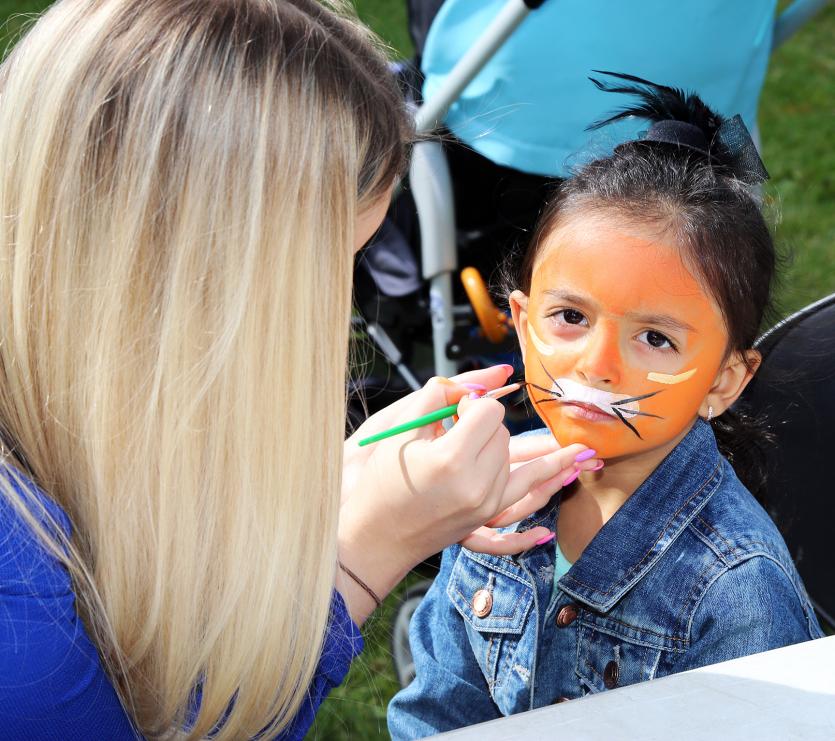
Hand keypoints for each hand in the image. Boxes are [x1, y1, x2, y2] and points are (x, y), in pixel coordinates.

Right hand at [337, 366, 600, 623]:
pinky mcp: (485, 517)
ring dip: (533, 452)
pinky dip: (545, 489)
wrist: (375, 535)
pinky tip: (571, 479)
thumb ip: (439, 395)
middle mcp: (475, 485)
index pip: (488, 414)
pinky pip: (525, 499)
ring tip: (582, 455)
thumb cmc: (383, 480)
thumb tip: (480, 382)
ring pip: (520, 463)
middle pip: (504, 436)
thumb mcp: (402, 430)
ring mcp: (484, 505)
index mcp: (451, 460)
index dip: (473, 404)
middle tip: (466, 424)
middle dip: (489, 424)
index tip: (457, 408)